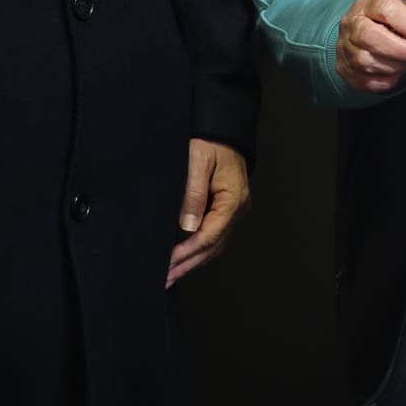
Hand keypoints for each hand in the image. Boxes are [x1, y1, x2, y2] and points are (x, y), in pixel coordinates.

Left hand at [165, 139, 249, 287]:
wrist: (222, 128)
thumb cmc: (210, 141)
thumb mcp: (197, 162)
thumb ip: (193, 194)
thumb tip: (188, 227)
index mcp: (233, 199)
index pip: (210, 234)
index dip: (188, 251)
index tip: (169, 262)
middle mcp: (238, 208)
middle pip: (214, 245)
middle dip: (189, 263)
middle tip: (167, 278)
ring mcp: (234, 209)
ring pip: (215, 244)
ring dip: (194, 260)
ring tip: (172, 274)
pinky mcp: (226, 207)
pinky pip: (214, 234)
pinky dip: (199, 248)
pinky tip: (185, 256)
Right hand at [336, 0, 405, 92]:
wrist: (362, 31)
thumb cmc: (388, 20)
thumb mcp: (403, 10)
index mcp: (367, 3)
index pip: (385, 9)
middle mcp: (351, 24)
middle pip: (370, 37)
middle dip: (402, 49)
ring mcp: (345, 48)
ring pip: (368, 62)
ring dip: (397, 66)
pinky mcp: (345, 69)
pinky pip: (367, 81)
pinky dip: (387, 79)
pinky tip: (398, 72)